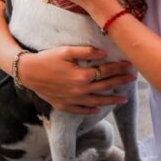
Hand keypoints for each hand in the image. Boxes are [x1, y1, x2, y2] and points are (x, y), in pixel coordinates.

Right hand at [18, 46, 135, 114]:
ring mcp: (73, 100)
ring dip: (112, 100)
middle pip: (105, 86)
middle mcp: (80, 90)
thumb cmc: (47, 58)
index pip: (105, 71)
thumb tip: (104, 53)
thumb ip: (86, 51)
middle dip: (120, 82)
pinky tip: (98, 108)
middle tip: (132, 79)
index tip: (129, 65)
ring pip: (97, 101)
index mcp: (82, 75)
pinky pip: (82, 110)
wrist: (27, 73)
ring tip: (123, 100)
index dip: (119, 67)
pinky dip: (92, 110)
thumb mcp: (66, 50)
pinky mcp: (64, 106)